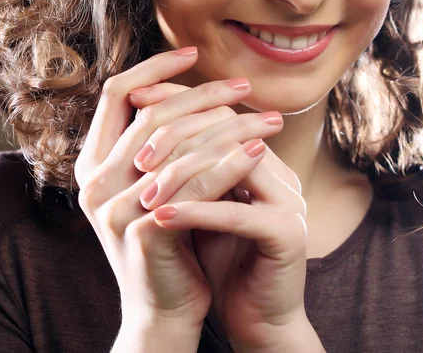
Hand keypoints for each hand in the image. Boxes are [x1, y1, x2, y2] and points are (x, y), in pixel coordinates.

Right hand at [74, 46, 271, 341]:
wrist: (162, 305)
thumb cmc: (167, 236)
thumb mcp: (155, 182)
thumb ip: (159, 143)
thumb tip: (190, 91)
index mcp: (92, 160)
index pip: (116, 93)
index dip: (153, 68)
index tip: (192, 53)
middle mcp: (93, 179)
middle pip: (153, 114)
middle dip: (204, 95)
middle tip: (245, 86)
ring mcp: (114, 205)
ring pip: (178, 146)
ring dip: (228, 127)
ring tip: (269, 120)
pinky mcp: (144, 229)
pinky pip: (194, 184)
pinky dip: (230, 164)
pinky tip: (260, 150)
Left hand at [129, 82, 321, 352]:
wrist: (256, 318)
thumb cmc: (219, 258)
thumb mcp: (195, 206)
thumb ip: (179, 171)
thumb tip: (134, 133)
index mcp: (259, 159)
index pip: (217, 112)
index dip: (177, 104)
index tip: (135, 109)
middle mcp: (278, 171)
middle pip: (225, 128)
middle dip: (175, 138)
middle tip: (135, 157)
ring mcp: (288, 199)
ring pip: (231, 163)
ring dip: (181, 177)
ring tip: (142, 195)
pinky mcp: (288, 233)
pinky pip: (236, 214)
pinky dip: (195, 213)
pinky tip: (160, 218)